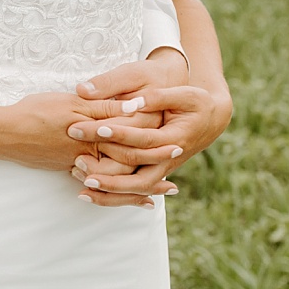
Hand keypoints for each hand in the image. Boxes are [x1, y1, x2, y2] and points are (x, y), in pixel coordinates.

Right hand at [0, 83, 171, 179]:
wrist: (4, 132)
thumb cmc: (36, 111)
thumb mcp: (72, 102)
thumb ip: (105, 107)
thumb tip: (137, 107)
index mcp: (94, 133)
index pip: (132, 139)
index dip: (155, 141)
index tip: (178, 141)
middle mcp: (91, 153)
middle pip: (130, 162)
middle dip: (155, 166)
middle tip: (177, 174)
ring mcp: (80, 164)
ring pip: (117, 179)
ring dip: (141, 185)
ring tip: (163, 191)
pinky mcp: (69, 168)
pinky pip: (101, 184)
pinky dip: (118, 192)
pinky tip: (132, 198)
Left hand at [67, 54, 230, 201]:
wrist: (211, 119)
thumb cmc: (195, 101)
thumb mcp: (183, 93)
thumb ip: (158, 97)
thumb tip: (133, 101)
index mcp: (174, 139)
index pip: (141, 139)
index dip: (116, 134)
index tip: (91, 128)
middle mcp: (167, 160)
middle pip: (137, 176)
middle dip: (107, 173)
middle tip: (76, 162)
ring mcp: (162, 169)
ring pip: (135, 190)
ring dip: (109, 192)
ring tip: (81, 188)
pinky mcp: (155, 172)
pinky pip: (134, 189)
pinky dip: (115, 195)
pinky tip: (91, 194)